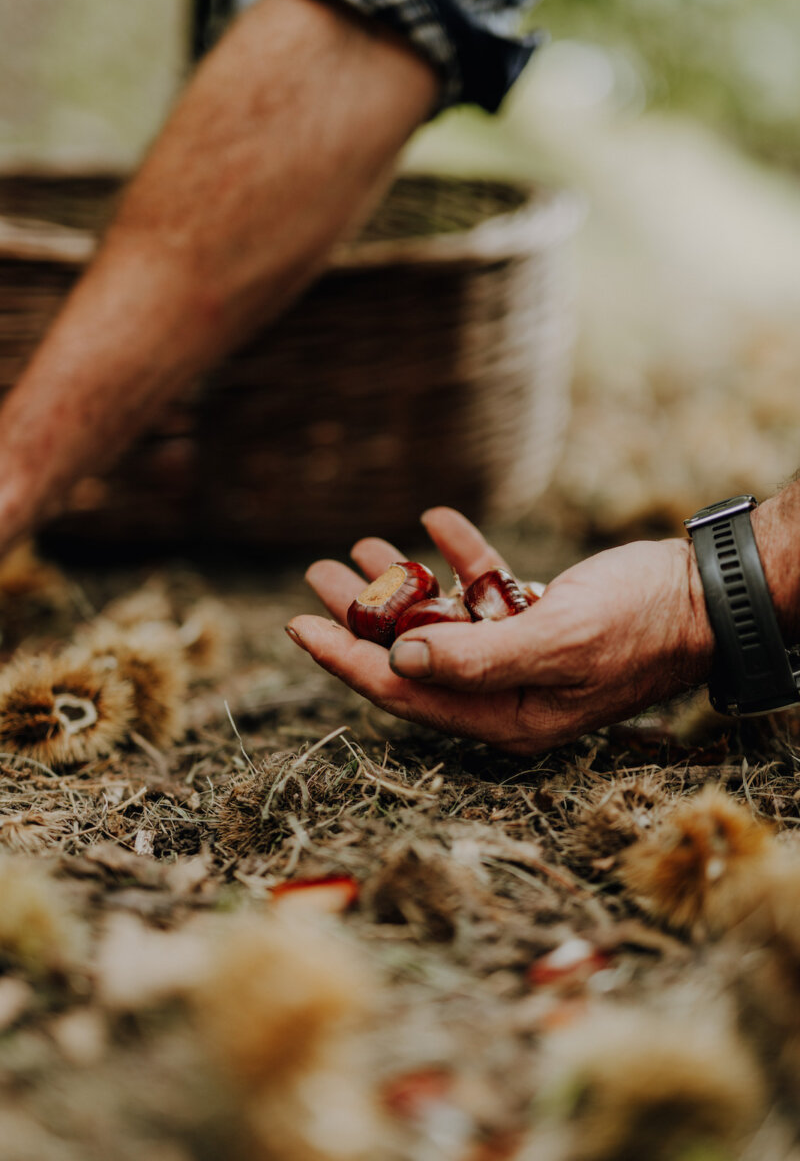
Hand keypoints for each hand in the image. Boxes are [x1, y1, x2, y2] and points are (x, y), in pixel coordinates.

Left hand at [286, 507, 714, 753]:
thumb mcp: (556, 642)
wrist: (705, 594)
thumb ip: (476, 658)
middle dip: (362, 617)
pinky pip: (486, 590)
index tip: (298, 626)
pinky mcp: (542, 620)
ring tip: (361, 548)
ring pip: (443, 620)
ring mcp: (524, 656)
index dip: (347, 660)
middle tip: (319, 574)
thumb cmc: (639, 623)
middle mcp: (507, 693)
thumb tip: (398, 660)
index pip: (405, 692)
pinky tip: (438, 520)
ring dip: (402, 582)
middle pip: (413, 655)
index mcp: (506, 715)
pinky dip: (461, 556)